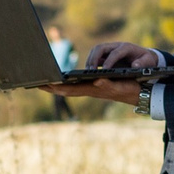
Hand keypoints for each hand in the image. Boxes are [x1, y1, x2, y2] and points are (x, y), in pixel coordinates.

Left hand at [45, 41, 161, 105]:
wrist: (140, 94)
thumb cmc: (130, 89)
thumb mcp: (120, 86)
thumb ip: (108, 84)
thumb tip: (97, 79)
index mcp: (92, 90)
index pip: (70, 89)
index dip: (56, 87)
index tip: (43, 84)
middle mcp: (89, 90)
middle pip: (65, 90)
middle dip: (50, 87)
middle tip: (34, 84)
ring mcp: (91, 89)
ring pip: (69, 88)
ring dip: (56, 86)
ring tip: (44, 82)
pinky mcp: (94, 86)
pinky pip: (75, 86)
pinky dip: (65, 84)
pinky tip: (61, 82)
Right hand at [88, 41, 161, 69]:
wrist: (144, 56)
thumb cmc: (146, 60)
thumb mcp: (148, 62)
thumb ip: (143, 63)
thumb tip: (135, 65)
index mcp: (127, 47)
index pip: (115, 53)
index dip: (109, 61)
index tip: (104, 71)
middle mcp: (117, 46)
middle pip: (101, 47)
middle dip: (94, 58)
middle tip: (90, 70)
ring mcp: (110, 49)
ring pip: (96, 50)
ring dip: (90, 60)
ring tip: (87, 72)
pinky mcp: (107, 54)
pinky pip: (96, 55)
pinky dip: (91, 62)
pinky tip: (88, 72)